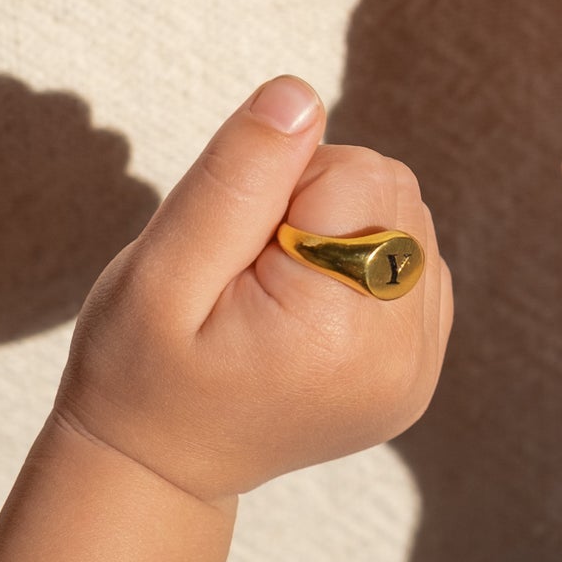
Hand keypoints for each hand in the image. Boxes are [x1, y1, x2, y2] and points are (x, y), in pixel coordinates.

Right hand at [55, 75, 452, 502]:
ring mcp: (419, 366)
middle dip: (318, 203)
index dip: (283, 187)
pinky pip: (415, 261)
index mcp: (343, 329)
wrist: (158, 466)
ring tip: (274, 291)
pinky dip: (362, 265)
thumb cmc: (141, 368)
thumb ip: (235, 178)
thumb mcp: (162, 270)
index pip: (356, 172)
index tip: (238, 250)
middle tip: (251, 269)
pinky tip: (308, 309)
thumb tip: (301, 95)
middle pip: (393, 188)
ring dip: (341, 231)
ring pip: (407, 216)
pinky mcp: (421, 367)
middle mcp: (404, 353)